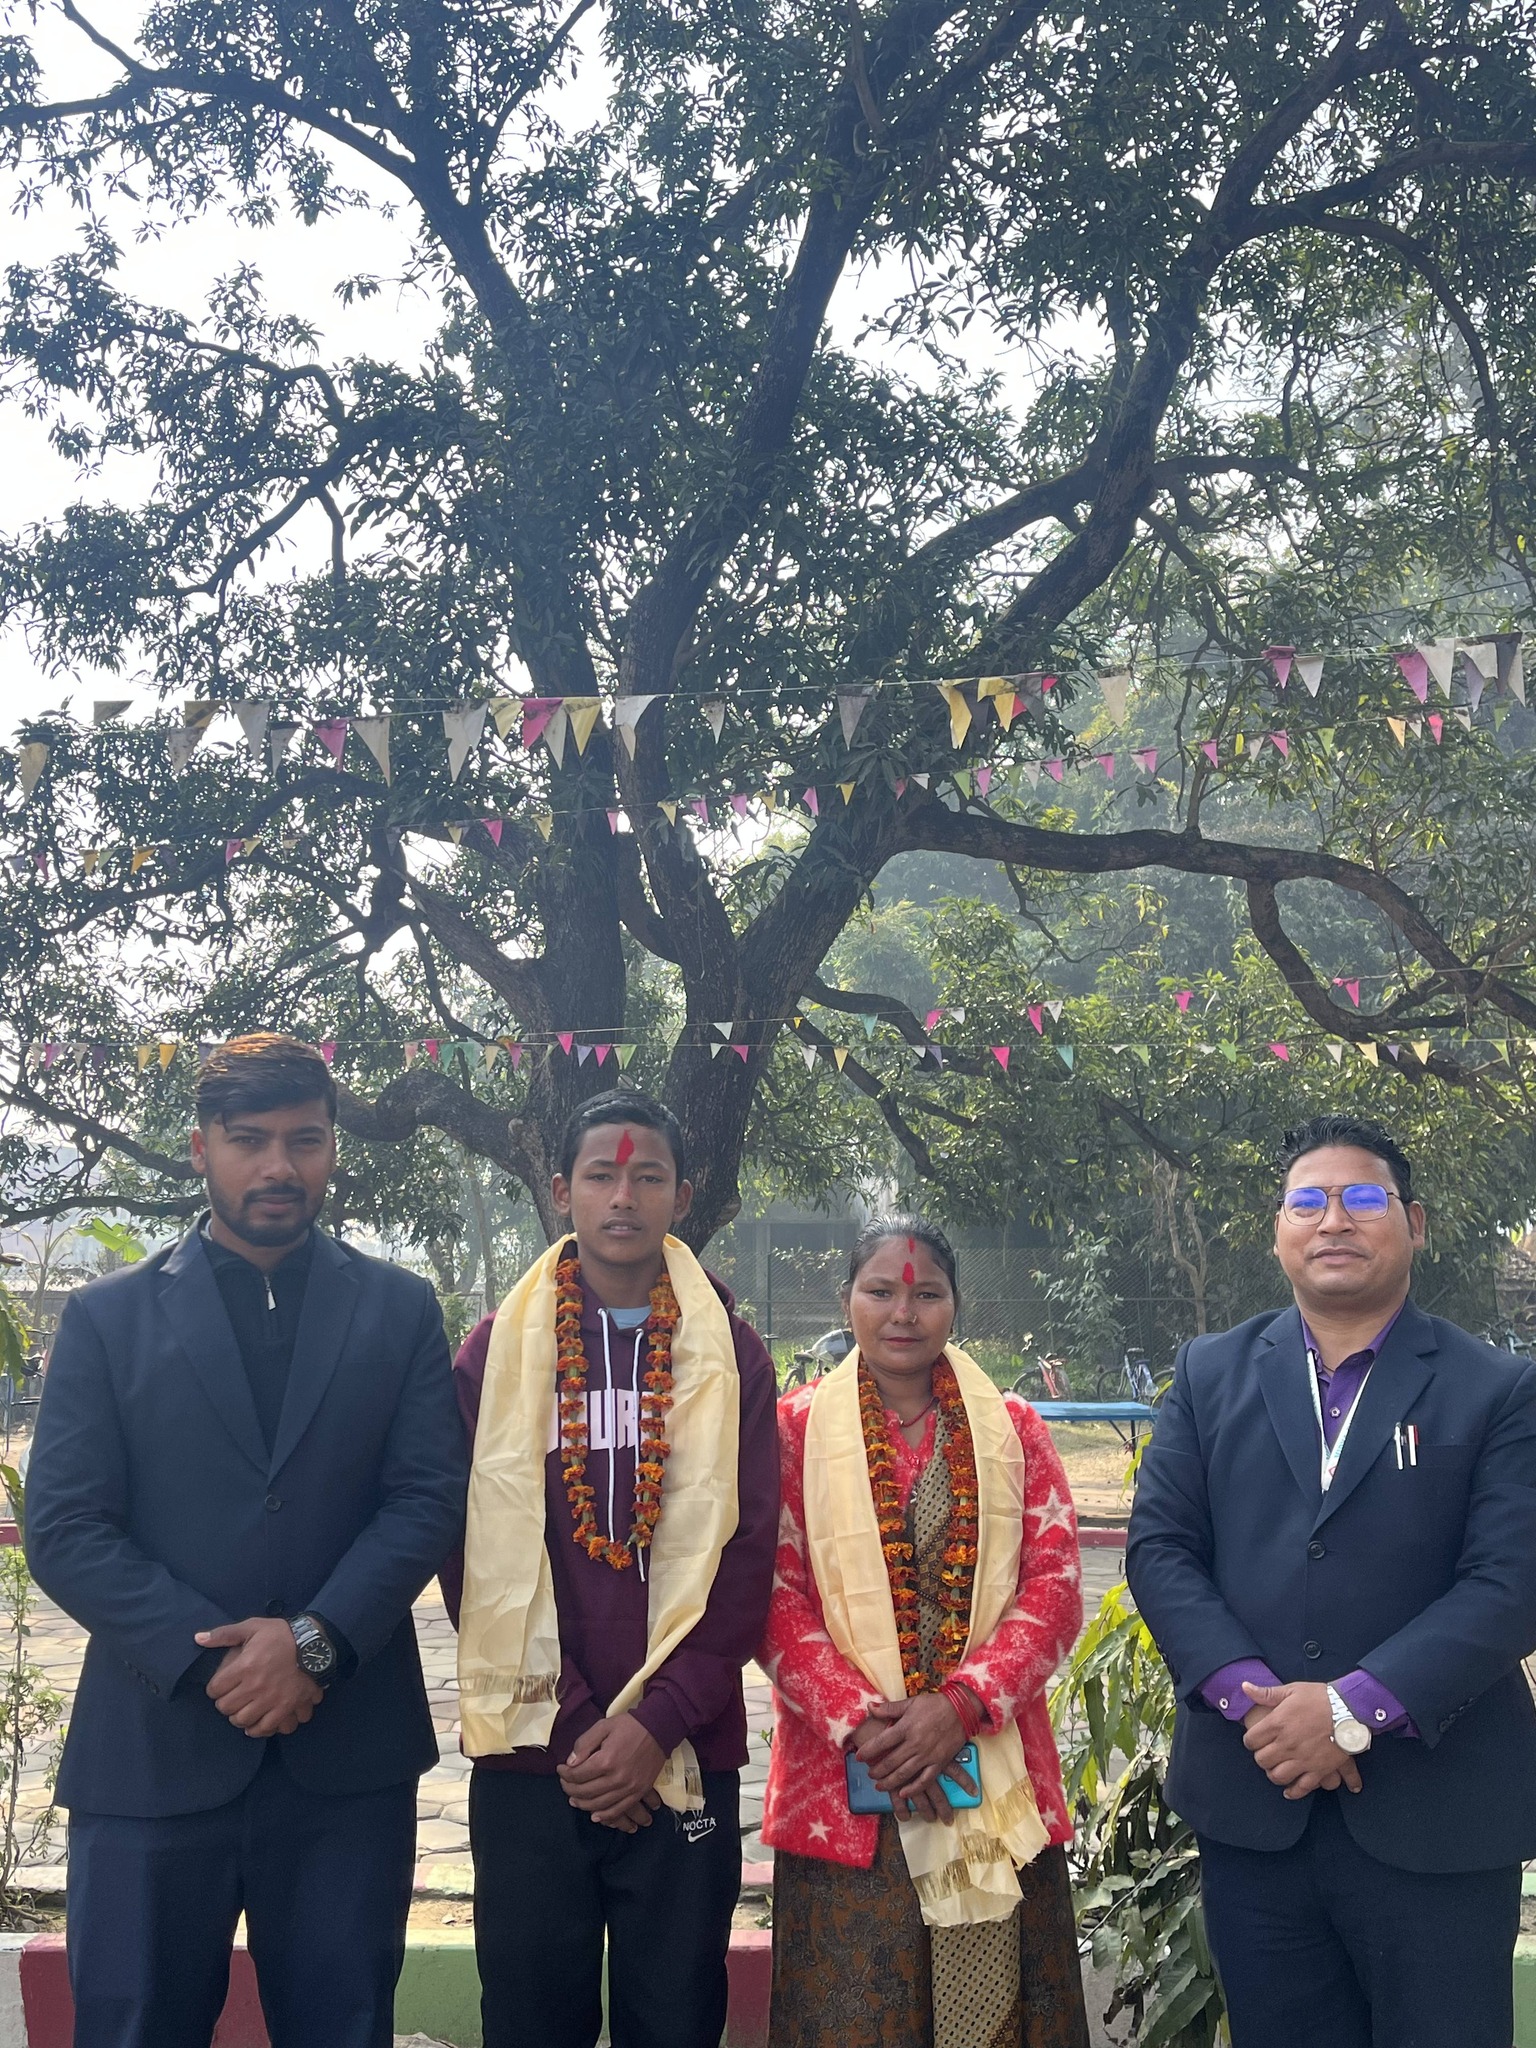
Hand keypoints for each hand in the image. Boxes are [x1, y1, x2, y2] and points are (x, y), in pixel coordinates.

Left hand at [196, 1619, 323, 1737]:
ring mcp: (271, 1700)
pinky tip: (256, 1722)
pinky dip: (258, 1728)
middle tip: (232, 1696)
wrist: (315, 1644)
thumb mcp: (253, 1627)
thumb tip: (198, 1638)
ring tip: (243, 1708)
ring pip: (242, 1720)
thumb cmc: (281, 1634)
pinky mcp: (286, 1709)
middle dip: (225, 1702)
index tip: (221, 1684)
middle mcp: (255, 1686)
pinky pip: (265, 1728)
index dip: (215, 1687)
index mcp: (245, 1666)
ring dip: (239, 1716)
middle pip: (226, 1708)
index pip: (215, 1689)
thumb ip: (224, 1634)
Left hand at [557, 1714, 666, 1825]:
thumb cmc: (629, 1726)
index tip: (560, 1769)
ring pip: (599, 1805)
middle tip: (565, 1783)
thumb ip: (584, 1743)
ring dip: (583, 1804)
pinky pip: (618, 1810)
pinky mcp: (638, 1793)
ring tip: (574, 1798)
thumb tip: (570, 1763)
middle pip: (586, 1792)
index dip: (565, 1774)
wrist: (659, 1730)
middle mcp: (616, 1778)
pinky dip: (604, 1816)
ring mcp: (628, 1788)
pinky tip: (595, 1815)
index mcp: (606, 1760)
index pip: (578, 1775)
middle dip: (570, 1789)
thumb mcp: (603, 1726)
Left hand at [855, 1694, 976, 1815]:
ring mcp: (927, 1755)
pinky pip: (925, 1780)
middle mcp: (914, 1743)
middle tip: (869, 1774)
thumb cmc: (934, 1705)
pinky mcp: (939, 1763)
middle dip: (877, 1770)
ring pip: (904, 1774)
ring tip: (879, 1786)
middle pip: (890, 1762)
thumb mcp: (910, 1702)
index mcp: (905, 1727)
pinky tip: (903, 1794)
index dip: (868, 1751)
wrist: (961, 1710)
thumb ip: (889, 1708)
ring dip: (889, 1782)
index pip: (881, 1742)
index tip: (858, 1757)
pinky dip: (913, 1789)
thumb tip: (869, 1706)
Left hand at [1241, 1682, 1361, 1798]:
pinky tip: (1288, 1791)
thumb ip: (1266, 1693)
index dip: (1250, 1740)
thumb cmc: (1320, 1697)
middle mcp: (1286, 1744)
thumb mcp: (1291, 1690)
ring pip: (1278, 1776)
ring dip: (1273, 1774)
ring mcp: (1302, 1759)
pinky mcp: (1319, 1770)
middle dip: (1261, 1757)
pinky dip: (1293, 1792)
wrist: (1350, 1710)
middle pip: (1262, 1760)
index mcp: (1277, 1723)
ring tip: (1276, 1768)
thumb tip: (1244, 1686)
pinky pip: (1302, 1787)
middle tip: (1266, 1753)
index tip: (1255, 1739)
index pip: (1251, 1740)